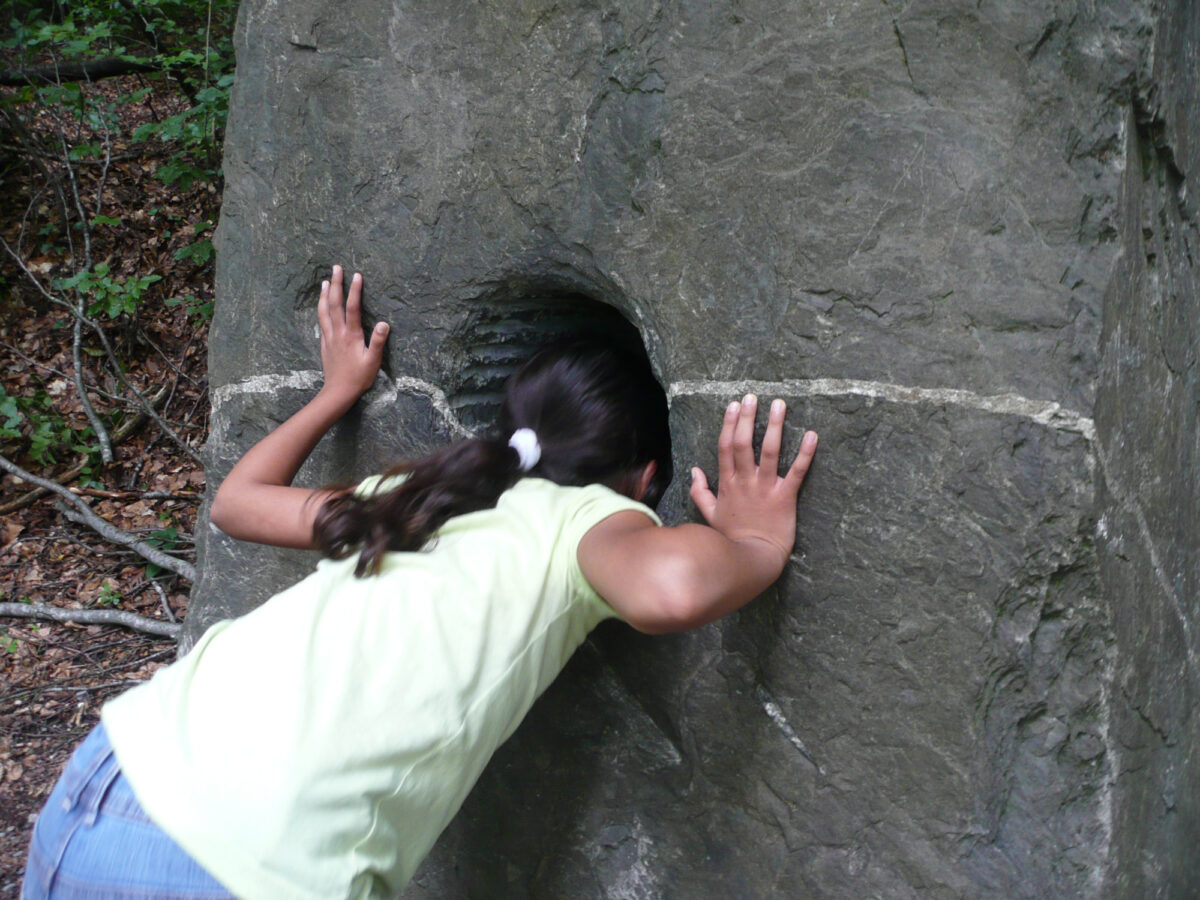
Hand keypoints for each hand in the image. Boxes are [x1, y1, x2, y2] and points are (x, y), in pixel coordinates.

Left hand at [317, 265, 388, 403]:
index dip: (354, 291)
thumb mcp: (373, 362)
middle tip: (336, 268)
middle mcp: (338, 332)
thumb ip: (378, 342)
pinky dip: (321, 308)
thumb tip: (385, 324)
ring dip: (324, 294)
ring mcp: (329, 337)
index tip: (356, 275)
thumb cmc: (359, 377)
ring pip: (324, 311)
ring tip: (325, 281)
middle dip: (336, 284)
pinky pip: (321, 320)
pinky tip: (322, 304)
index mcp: (351, 335)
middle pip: (334, 304)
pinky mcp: (325, 343)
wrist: (338, 392)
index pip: (352, 308)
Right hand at [689, 394, 817, 566]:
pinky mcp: (786, 497)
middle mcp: (746, 481)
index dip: (730, 425)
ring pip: (770, 451)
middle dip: (748, 418)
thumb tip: (694, 470)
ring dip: (775, 426)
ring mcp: (766, 488)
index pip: (726, 447)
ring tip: (779, 405)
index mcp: (728, 483)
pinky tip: (812, 435)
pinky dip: (806, 454)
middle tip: (753, 397)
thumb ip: (700, 491)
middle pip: (744, 443)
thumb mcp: (710, 514)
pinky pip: (797, 472)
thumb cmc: (732, 538)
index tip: (734, 406)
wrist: (753, 559)